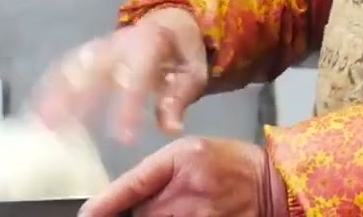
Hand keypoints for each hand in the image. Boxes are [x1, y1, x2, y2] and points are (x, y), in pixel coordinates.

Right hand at [30, 8, 208, 142]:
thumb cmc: (180, 53)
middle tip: (62, 132)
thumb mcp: (193, 72)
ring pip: (71, 68)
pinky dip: (47, 88)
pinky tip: (35, 112)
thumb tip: (170, 128)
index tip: (123, 140)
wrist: (168, 23)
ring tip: (40, 126)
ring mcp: (98, 47)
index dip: (127, 108)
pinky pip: (63, 68)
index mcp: (147, 45)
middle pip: (93, 70)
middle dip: (76, 100)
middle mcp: (117, 44)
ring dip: (54, 95)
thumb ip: (180, 97)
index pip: (135, 78)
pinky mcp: (86, 54)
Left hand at [79, 137, 281, 216]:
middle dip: (145, 213)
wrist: (275, 183)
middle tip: (168, 204)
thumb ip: (157, 173)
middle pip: (143, 214)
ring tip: (182, 209)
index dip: (106, 203)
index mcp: (182, 160)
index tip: (88, 215)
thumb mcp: (192, 152)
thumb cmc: (232, 164)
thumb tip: (120, 202)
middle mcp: (190, 190)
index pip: (133, 184)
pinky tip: (193, 214)